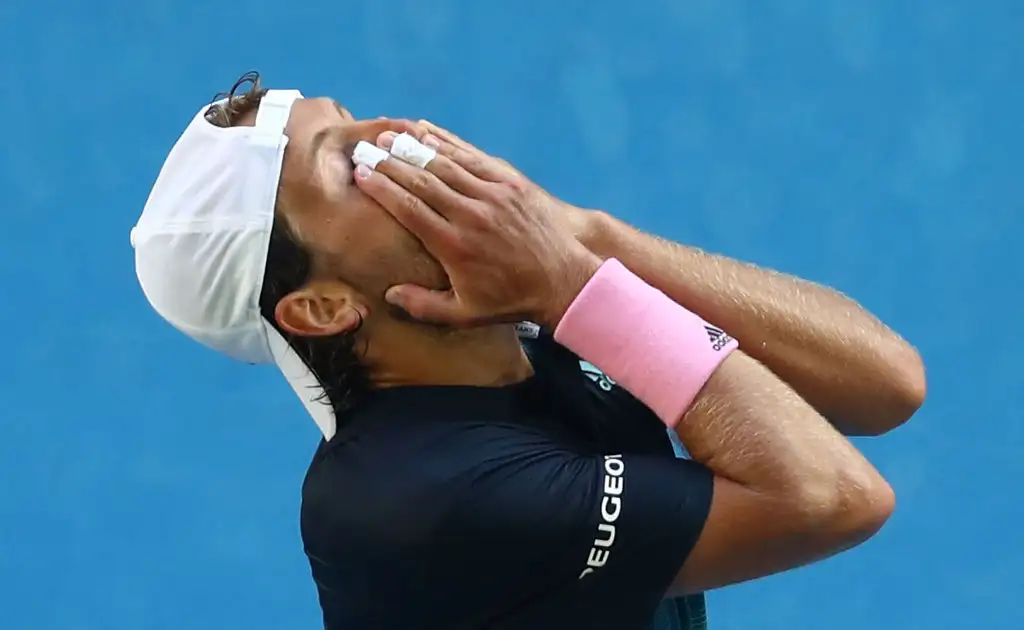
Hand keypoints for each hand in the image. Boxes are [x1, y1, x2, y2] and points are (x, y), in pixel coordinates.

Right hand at [352, 128, 601, 328]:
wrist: (562, 280)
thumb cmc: (510, 299)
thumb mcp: (465, 314)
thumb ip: (423, 306)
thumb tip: (389, 293)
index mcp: (454, 246)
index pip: (409, 209)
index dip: (382, 189)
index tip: (362, 175)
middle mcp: (471, 215)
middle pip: (422, 181)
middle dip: (389, 163)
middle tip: (364, 149)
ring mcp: (493, 195)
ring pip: (445, 164)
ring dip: (413, 148)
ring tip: (388, 136)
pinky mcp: (511, 183)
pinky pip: (473, 157)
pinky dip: (448, 143)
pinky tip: (427, 132)